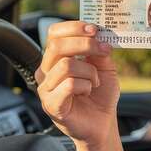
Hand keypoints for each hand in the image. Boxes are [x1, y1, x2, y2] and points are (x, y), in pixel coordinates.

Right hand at [35, 22, 119, 145]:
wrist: (102, 123)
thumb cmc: (100, 95)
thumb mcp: (104, 67)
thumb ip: (99, 50)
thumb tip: (98, 34)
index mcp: (55, 58)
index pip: (54, 33)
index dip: (73, 27)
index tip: (94, 30)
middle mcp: (46, 71)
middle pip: (57, 46)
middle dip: (85, 44)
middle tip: (103, 50)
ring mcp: (46, 88)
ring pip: (66, 65)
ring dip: (89, 71)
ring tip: (95, 81)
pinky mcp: (51, 104)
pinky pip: (69, 85)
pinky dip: (85, 85)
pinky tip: (88, 91)